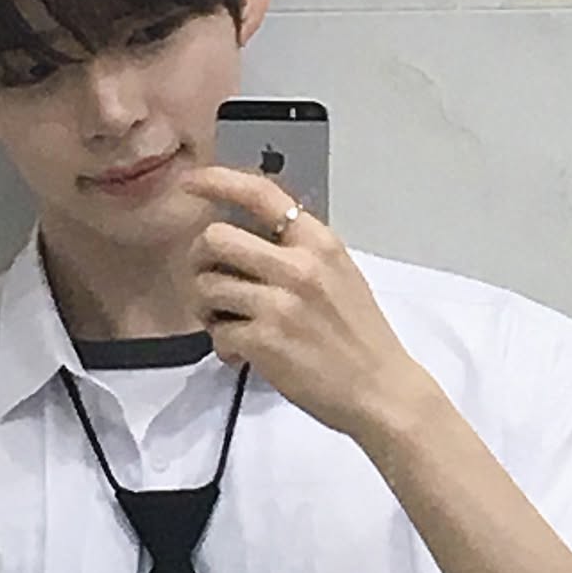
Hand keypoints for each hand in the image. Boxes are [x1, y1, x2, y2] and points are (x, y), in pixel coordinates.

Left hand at [180, 165, 436, 442]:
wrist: (381, 391)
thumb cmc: (359, 335)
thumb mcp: (339, 274)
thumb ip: (297, 251)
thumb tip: (243, 237)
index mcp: (318, 242)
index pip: (260, 193)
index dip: (217, 182)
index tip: (190, 184)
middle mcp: (298, 265)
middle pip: (214, 238)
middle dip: (200, 262)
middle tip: (211, 286)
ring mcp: (280, 303)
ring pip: (207, 286)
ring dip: (207, 310)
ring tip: (231, 326)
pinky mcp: (266, 340)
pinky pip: (217, 332)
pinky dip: (223, 346)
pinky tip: (243, 354)